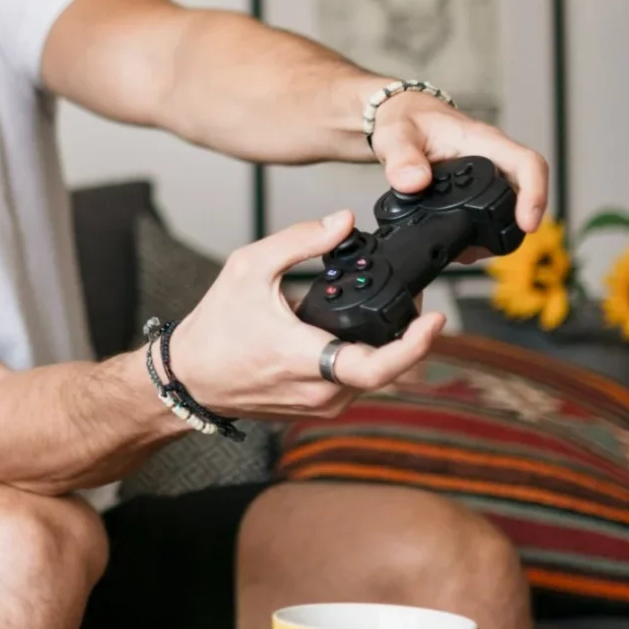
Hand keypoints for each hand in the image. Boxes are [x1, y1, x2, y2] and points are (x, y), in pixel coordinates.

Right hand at [169, 210, 443, 418]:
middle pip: (387, 367)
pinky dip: (364, 357)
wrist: (190, 377)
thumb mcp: (248, 268)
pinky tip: (356, 332)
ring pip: (374, 377)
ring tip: (386, 312)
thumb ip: (298, 240)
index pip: (377, 366)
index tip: (437, 318)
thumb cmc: (215, 328)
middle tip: (415, 302)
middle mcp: (319, 389)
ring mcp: (321, 404)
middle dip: (408, 334)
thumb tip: (342, 221)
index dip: (415, 345)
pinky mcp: (318, 408)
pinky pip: (356, 383)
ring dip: (387, 347)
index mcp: (305, 358)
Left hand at [370, 91, 549, 238]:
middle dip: (512, 224)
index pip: (527, 163)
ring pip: (508, 205)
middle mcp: (492, 157)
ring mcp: (486, 173)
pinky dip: (479, 230)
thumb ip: (402, 157)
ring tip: (469, 250)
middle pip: (524, 192)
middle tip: (484, 249)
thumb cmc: (405, 117)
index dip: (535, 194)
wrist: (400, 114)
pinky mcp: (475, 187)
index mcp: (482, 141)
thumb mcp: (396, 134)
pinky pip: (489, 208)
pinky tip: (461, 242)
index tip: (528, 223)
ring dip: (495, 231)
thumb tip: (414, 182)